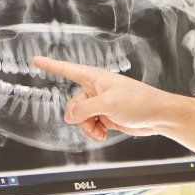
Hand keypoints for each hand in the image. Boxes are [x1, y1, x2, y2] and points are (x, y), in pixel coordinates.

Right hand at [31, 56, 182, 141]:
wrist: (158, 116)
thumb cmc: (139, 102)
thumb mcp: (108, 104)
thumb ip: (84, 110)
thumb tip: (69, 117)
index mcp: (95, 78)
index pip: (67, 69)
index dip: (50, 65)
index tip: (36, 60)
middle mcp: (96, 89)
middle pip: (73, 104)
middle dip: (80, 117)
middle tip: (93, 122)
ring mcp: (101, 103)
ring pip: (81, 117)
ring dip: (87, 127)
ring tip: (100, 132)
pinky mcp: (107, 116)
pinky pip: (91, 125)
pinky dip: (94, 131)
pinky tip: (104, 134)